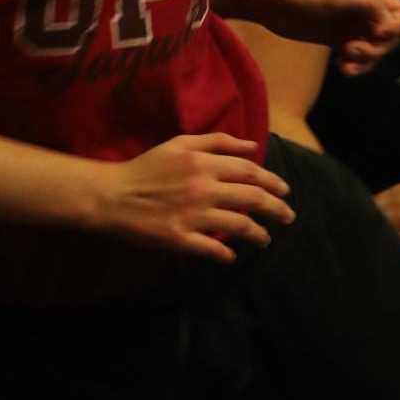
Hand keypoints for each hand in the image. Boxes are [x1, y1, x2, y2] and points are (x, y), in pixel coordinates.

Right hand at [94, 133, 292, 263]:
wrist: (112, 195)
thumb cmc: (146, 168)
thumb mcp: (180, 144)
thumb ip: (217, 141)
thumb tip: (252, 146)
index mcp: (202, 162)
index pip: (250, 171)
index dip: (273, 182)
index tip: (285, 191)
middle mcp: (202, 187)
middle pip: (252, 198)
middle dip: (277, 209)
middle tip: (288, 216)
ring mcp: (191, 214)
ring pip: (238, 225)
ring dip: (259, 233)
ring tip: (266, 238)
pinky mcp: (179, 237)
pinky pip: (212, 249)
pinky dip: (226, 255)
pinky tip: (232, 257)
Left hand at [264, 0, 399, 74]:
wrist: (269, 0)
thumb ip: (366, 3)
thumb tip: (389, 22)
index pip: (399, 13)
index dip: (393, 28)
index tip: (375, 35)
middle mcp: (362, 7)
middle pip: (390, 35)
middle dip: (378, 48)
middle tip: (354, 50)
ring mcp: (350, 24)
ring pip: (374, 49)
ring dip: (366, 60)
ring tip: (346, 60)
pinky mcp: (336, 39)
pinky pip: (356, 57)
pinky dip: (354, 65)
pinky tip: (342, 67)